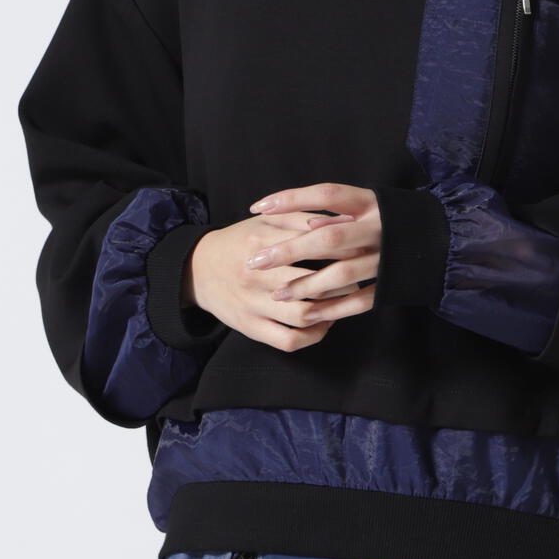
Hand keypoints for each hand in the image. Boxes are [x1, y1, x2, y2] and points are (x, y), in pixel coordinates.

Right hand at [186, 183, 380, 352]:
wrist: (197, 270)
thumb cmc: (240, 241)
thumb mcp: (265, 222)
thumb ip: (301, 217)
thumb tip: (341, 220)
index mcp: (261, 243)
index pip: (311, 247)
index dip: (342, 249)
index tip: (360, 248)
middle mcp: (255, 276)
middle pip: (310, 283)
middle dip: (342, 281)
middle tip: (360, 275)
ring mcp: (253, 306)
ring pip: (302, 315)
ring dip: (333, 310)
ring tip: (347, 298)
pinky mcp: (251, 329)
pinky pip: (289, 340)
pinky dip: (314, 335)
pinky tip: (326, 322)